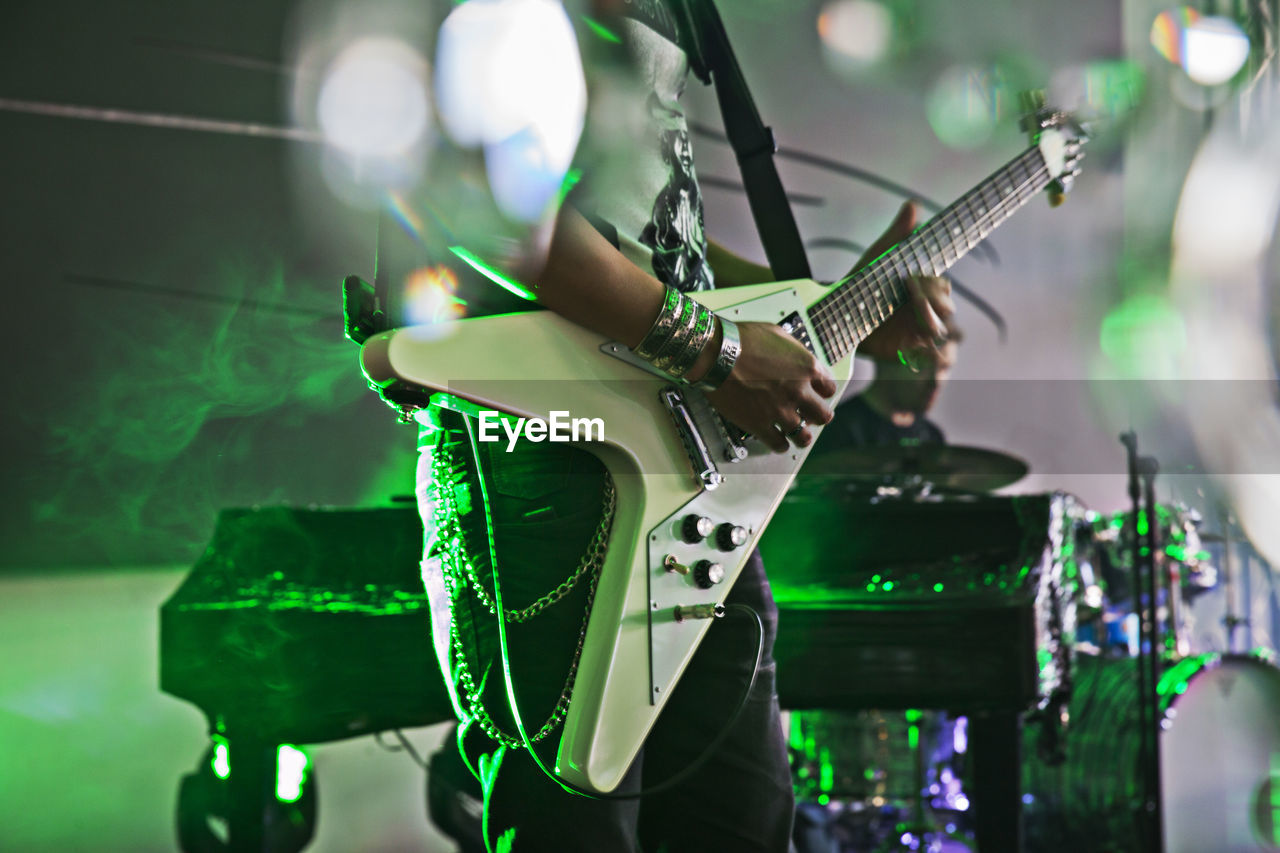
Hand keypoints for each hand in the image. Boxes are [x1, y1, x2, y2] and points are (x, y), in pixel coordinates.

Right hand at [705, 321, 836, 451]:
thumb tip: (797, 359)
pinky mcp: (760, 425)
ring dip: (801, 435)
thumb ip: (794, 351)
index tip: (815, 396)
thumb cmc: (742, 340)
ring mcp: (780, 411)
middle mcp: (798, 392)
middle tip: (808, 416)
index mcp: (807, 368)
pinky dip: (780, 445)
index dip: (821, 394)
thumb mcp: (777, 334)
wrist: (715, 353)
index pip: (829, 389)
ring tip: (795, 434)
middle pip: (823, 416)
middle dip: (816, 417)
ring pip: (804, 437)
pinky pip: (778, 445)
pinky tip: (778, 441)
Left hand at [855, 202, 957, 363]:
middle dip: (931, 298)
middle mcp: (926, 310)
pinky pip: (929, 353)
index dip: (932, 282)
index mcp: (924, 288)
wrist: (839, 314)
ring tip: (909, 308)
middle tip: (908, 286)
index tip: (911, 275)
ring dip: (928, 319)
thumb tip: (913, 205)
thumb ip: (898, 234)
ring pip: (939, 329)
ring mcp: (918, 330)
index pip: (942, 286)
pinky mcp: (908, 350)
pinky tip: (910, 341)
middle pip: (946, 307)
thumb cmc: (862, 282)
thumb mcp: (879, 256)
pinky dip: (925, 349)